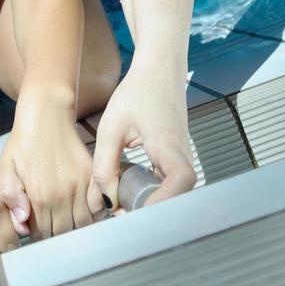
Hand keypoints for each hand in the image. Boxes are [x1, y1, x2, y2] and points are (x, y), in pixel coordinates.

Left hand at [0, 103, 97, 239]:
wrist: (46, 114)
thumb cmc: (23, 140)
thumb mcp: (5, 166)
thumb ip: (11, 195)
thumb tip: (22, 221)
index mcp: (38, 194)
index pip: (42, 232)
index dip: (38, 234)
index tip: (36, 228)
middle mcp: (61, 193)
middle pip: (63, 231)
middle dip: (55, 232)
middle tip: (50, 224)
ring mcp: (79, 185)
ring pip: (82, 223)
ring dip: (74, 225)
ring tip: (64, 218)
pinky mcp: (91, 175)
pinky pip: (98, 207)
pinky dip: (93, 213)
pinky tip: (82, 209)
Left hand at [90, 66, 195, 209]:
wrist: (158, 72)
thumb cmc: (138, 92)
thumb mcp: (111, 127)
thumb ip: (104, 165)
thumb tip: (101, 202)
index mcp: (169, 144)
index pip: (181, 181)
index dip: (163, 201)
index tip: (138, 213)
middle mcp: (183, 157)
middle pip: (178, 198)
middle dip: (150, 211)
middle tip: (119, 212)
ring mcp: (182, 161)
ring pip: (174, 196)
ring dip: (149, 204)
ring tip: (121, 202)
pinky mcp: (176, 163)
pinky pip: (168, 187)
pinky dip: (150, 194)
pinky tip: (128, 190)